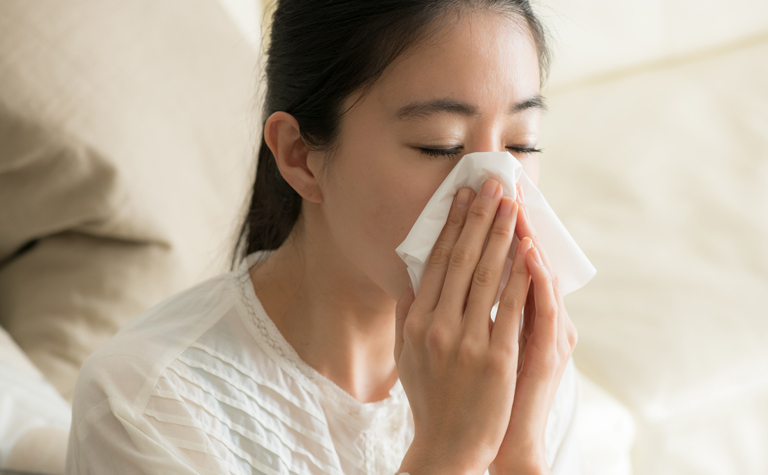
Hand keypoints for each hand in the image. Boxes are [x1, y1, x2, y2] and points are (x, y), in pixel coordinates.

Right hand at [395, 178, 533, 474]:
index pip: (435, 261)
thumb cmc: (431, 399)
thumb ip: (407, 315)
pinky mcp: (496, 357)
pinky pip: (511, 307)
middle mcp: (436, 325)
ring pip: (487, 276)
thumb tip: (411, 277)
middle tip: (493, 184)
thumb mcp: (407, 355)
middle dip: (479, 217)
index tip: (463, 195)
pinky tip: (530, 250)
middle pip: (461, 259)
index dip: (451, 225)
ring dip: (501, 235)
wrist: (448, 445)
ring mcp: (466, 341)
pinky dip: (521, 275)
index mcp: (414, 321)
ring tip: (512, 205)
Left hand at [489, 184, 578, 474]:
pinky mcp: (551, 352)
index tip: (480, 197)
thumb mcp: (489, 350)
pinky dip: (537, 280)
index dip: (494, 231)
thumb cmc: (488, 395)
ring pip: (541, 278)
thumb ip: (481, 315)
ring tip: (515, 206)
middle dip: (509, 225)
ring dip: (527, 241)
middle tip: (502, 186)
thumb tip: (444, 281)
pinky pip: (546, 310)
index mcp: (522, 317)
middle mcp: (541, 320)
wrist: (498, 442)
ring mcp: (549, 334)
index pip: (510, 264)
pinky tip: (529, 253)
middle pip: (527, 262)